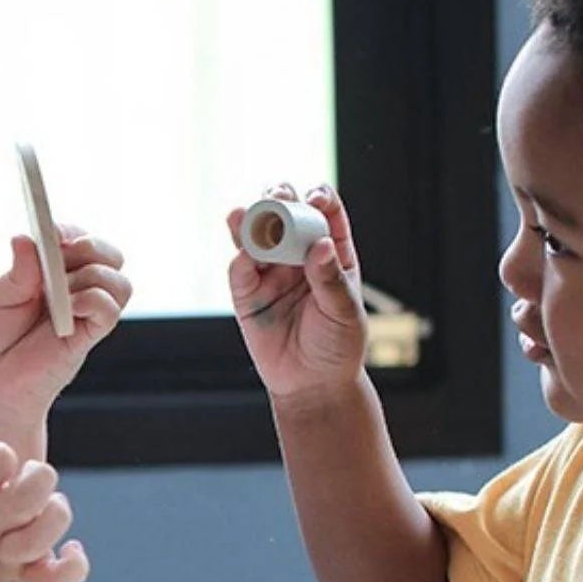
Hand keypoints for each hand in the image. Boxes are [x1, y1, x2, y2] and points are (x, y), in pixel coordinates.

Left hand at [0, 229, 130, 446]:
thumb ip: (16, 272)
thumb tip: (26, 237)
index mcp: (49, 273)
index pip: (76, 238)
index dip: (68, 230)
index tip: (50, 232)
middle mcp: (73, 290)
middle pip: (109, 253)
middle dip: (90, 245)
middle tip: (62, 254)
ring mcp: (84, 314)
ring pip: (119, 279)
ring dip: (92, 274)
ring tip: (60, 292)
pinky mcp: (88, 337)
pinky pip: (110, 309)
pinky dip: (93, 299)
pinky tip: (68, 307)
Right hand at [0, 426, 88, 581]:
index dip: (1, 456)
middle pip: (26, 495)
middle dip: (39, 478)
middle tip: (29, 482)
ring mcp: (0, 561)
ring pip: (42, 534)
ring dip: (54, 514)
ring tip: (48, 508)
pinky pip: (55, 580)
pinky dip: (72, 565)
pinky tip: (71, 549)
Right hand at [227, 184, 367, 401]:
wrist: (312, 384)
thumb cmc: (337, 345)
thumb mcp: (344, 311)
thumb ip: (330, 278)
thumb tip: (319, 246)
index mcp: (330, 251)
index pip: (324, 212)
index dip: (318, 198)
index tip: (314, 199)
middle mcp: (298, 255)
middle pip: (285, 214)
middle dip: (279, 199)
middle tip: (276, 197)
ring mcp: (270, 272)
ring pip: (256, 236)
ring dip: (249, 220)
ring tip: (244, 213)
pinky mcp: (247, 295)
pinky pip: (239, 272)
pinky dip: (239, 260)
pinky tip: (242, 254)